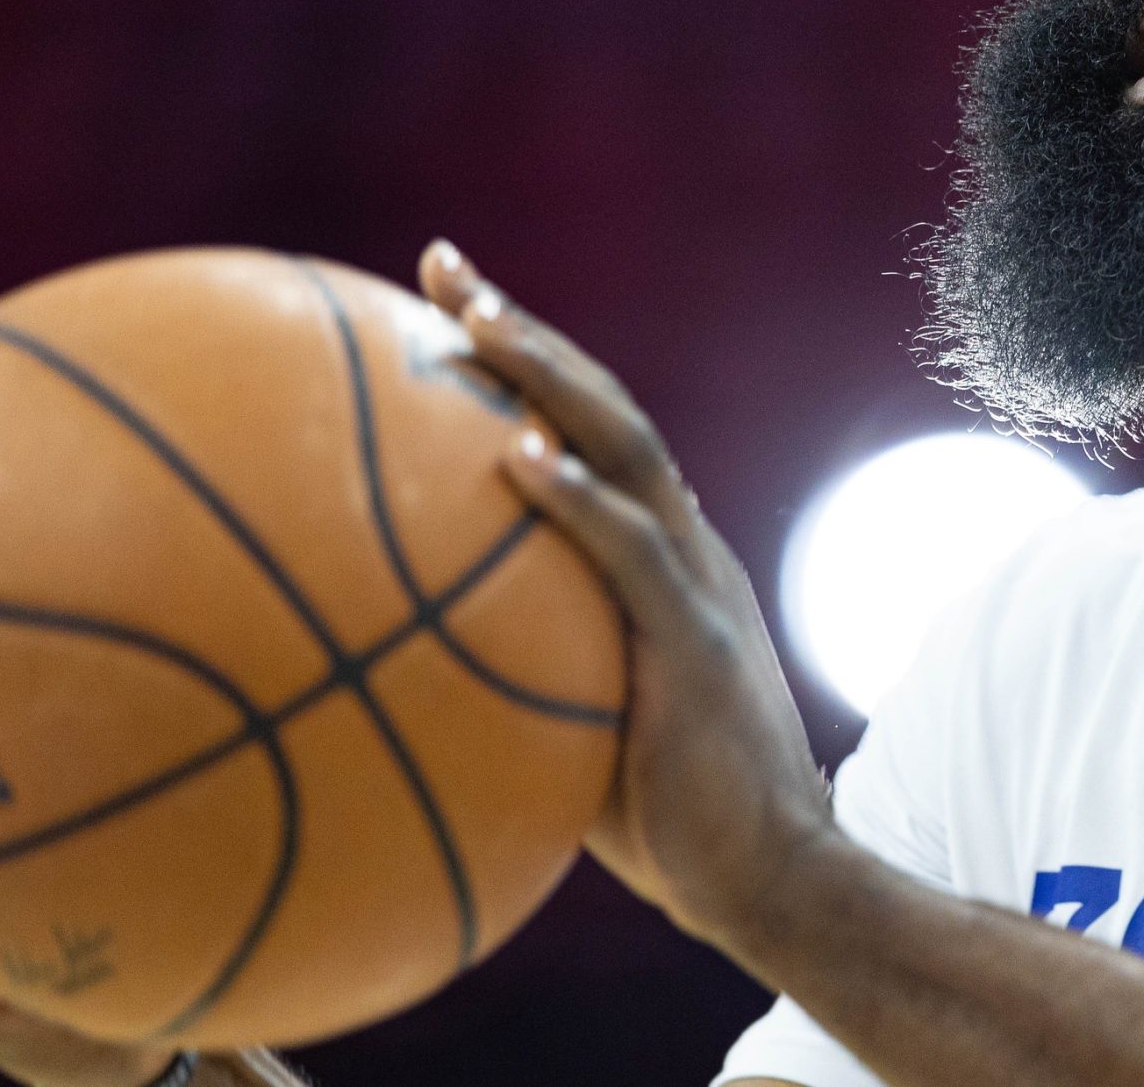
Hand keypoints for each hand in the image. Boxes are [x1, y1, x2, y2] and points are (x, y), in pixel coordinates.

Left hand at [419, 240, 839, 954]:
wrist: (770, 880)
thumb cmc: (659, 818)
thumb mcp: (569, 723)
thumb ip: (505, 672)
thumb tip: (372, 668)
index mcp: (657, 553)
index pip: (586, 428)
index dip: (521, 360)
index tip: (441, 303)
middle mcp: (681, 542)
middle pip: (602, 404)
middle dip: (521, 328)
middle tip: (442, 264)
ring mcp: (696, 583)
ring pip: (626, 447)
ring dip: (549, 375)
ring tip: (475, 319)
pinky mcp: (696, 640)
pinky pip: (630, 555)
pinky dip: (575, 499)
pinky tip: (515, 457)